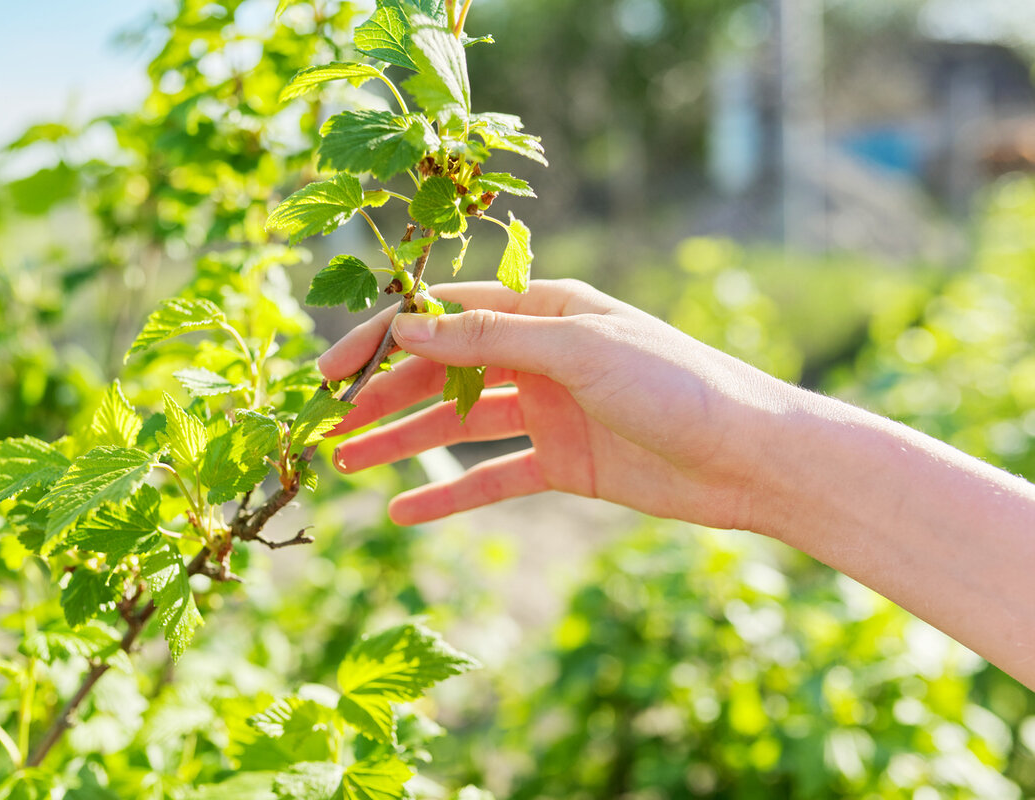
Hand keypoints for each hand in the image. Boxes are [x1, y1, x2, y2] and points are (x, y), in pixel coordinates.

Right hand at [318, 279, 790, 527]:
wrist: (751, 456)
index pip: (446, 318)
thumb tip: (407, 329)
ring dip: (402, 443)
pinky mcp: (564, 463)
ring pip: (458, 425)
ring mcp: (550, 411)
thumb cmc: (675, 384)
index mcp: (545, 311)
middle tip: (328, 424)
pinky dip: (449, 495)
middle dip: (383, 396)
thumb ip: (490, 342)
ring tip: (345, 463)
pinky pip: (493, 478)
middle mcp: (541, 356)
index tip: (333, 369)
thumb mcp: (578, 350)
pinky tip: (401, 512)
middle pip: (443, 373)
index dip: (385, 340)